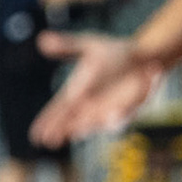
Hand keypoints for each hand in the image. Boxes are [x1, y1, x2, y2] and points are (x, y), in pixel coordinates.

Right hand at [30, 32, 162, 146]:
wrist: (145, 55)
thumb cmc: (113, 52)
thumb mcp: (87, 46)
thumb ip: (66, 47)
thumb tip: (42, 40)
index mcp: (77, 92)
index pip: (58, 110)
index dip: (47, 122)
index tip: (36, 134)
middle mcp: (92, 105)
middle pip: (74, 122)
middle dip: (63, 131)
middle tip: (50, 141)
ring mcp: (112, 108)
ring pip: (97, 122)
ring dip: (88, 127)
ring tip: (76, 131)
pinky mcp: (133, 107)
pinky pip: (125, 114)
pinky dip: (117, 117)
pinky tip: (111, 116)